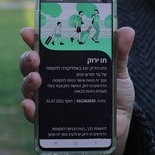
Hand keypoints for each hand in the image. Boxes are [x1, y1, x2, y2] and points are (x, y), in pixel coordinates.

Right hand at [19, 26, 135, 154]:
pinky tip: (30, 106)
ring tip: (36, 79)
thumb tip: (128, 31)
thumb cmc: (116, 92)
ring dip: (28, 82)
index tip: (27, 32)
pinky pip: (35, 115)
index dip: (32, 37)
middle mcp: (52, 78)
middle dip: (27, 59)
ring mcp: (50, 98)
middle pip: (31, 65)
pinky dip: (29, 110)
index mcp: (65, 60)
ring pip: (29, 87)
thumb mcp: (118, 70)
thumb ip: (120, 52)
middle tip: (34, 57)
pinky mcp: (51, 121)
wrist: (122, 123)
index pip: (44, 45)